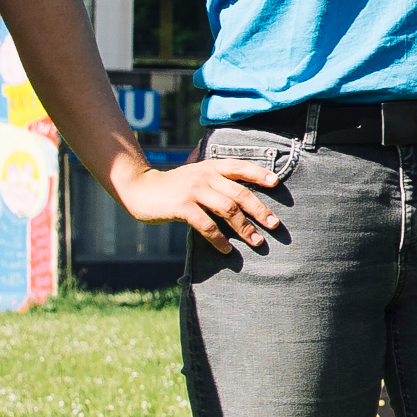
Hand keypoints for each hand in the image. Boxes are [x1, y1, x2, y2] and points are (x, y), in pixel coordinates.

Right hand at [113, 152, 286, 249]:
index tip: (276, 184)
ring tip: (256, 242)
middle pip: (239, 192)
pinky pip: (207, 225)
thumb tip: (244, 201)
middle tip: (274, 225)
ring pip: (227, 210)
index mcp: (211, 167)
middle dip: (260, 209)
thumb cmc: (173, 187)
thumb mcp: (196, 176)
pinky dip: (219, 239)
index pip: (240, 167)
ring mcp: (193, 191)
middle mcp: (205, 176)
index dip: (259, 174)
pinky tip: (226, 250)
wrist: (140, 189)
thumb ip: (216, 182)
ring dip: (244, 228)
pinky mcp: (182, 207)